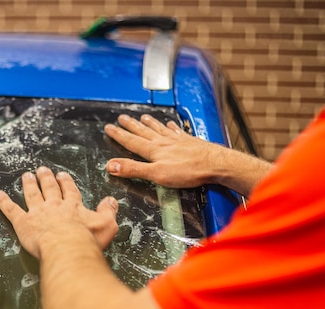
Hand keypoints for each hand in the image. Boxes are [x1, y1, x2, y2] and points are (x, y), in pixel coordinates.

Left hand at [0, 167, 118, 258]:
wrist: (67, 247)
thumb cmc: (87, 239)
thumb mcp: (107, 225)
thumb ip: (108, 211)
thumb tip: (111, 200)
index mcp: (73, 206)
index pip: (69, 191)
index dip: (65, 183)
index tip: (62, 175)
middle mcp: (54, 206)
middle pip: (49, 189)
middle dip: (46, 178)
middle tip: (42, 170)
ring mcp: (37, 212)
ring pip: (32, 195)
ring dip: (29, 184)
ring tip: (26, 176)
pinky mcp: (23, 222)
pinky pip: (11, 210)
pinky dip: (3, 202)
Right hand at [105, 114, 223, 188]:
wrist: (215, 164)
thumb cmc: (188, 171)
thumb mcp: (156, 174)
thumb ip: (133, 169)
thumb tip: (111, 165)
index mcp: (154, 150)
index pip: (131, 141)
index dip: (119, 135)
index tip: (109, 128)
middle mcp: (164, 142)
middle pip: (143, 131)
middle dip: (130, 125)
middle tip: (121, 118)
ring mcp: (177, 140)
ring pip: (159, 129)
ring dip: (149, 123)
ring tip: (142, 117)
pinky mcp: (190, 142)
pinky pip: (177, 131)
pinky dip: (171, 127)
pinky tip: (170, 124)